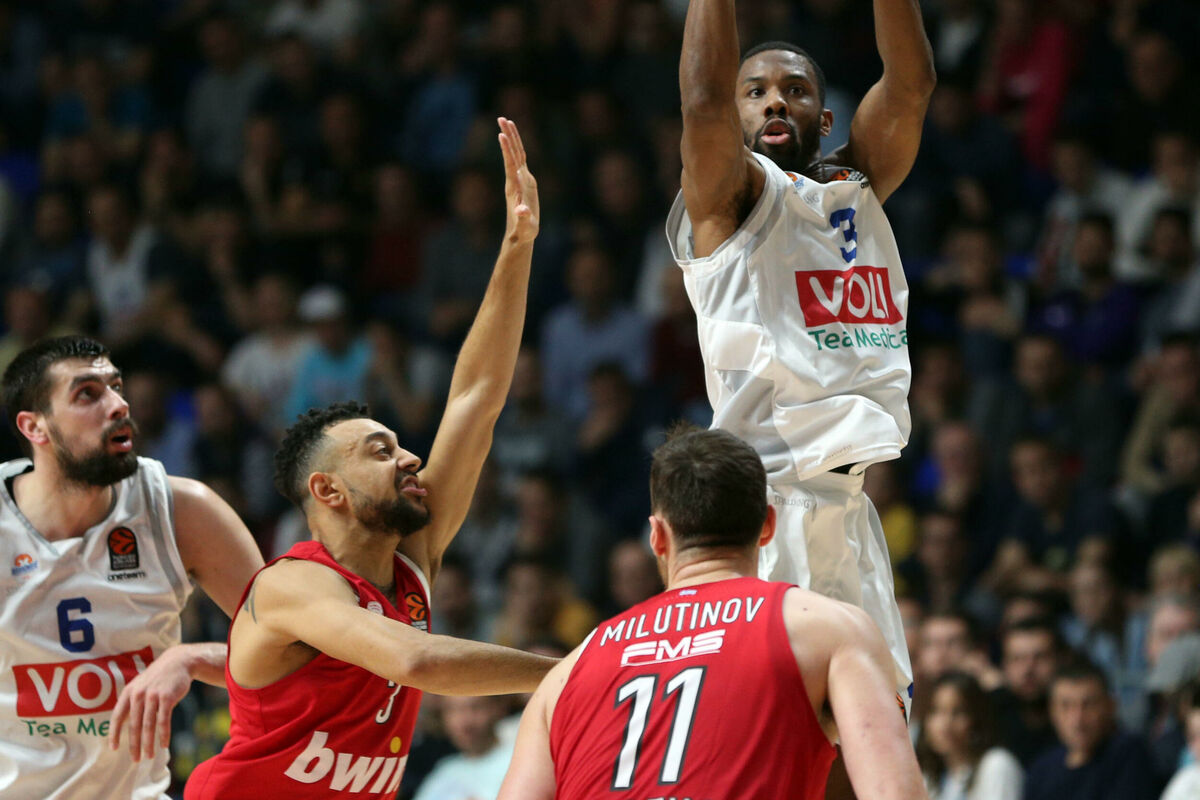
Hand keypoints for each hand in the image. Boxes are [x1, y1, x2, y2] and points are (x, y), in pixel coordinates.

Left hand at [108, 646, 193, 761]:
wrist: (178, 662)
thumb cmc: (158, 677)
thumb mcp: (141, 685)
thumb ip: (132, 702)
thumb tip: (122, 724)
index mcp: (129, 692)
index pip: (117, 716)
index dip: (114, 734)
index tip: (114, 748)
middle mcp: (139, 694)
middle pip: (134, 725)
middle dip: (134, 744)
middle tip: (135, 759)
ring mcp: (153, 695)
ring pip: (148, 725)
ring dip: (148, 743)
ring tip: (148, 756)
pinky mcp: (167, 697)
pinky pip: (164, 720)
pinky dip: (163, 734)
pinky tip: (164, 744)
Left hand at [498, 117, 538, 244]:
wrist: (520, 234)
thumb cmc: (524, 231)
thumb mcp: (526, 226)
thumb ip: (523, 219)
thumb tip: (521, 211)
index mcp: (516, 187)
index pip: (511, 164)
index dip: (507, 150)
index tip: (501, 135)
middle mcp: (516, 180)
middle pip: (512, 154)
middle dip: (508, 136)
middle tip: (502, 118)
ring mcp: (520, 179)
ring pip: (516, 154)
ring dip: (512, 137)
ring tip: (506, 121)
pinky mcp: (524, 181)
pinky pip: (521, 160)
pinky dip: (518, 147)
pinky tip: (514, 138)